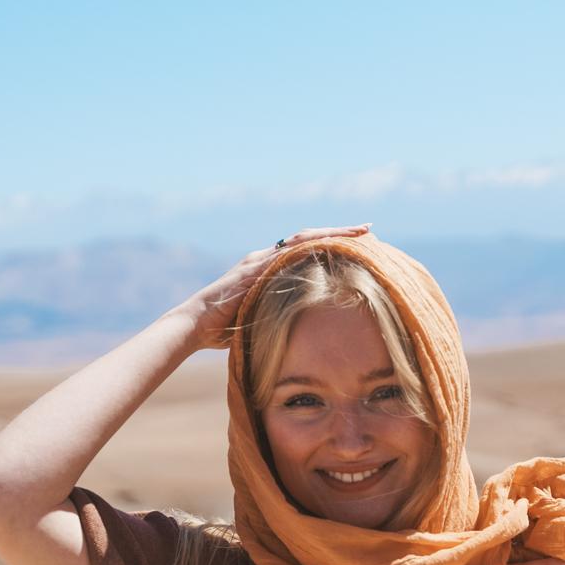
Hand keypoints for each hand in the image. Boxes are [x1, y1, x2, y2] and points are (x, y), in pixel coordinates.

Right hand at [179, 224, 371, 350]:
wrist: (195, 326)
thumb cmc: (225, 329)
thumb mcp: (261, 320)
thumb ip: (280, 318)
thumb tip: (305, 336)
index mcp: (267, 269)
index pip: (304, 250)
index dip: (331, 244)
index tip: (359, 242)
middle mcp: (264, 258)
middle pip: (308, 237)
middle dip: (339, 232)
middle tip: (369, 228)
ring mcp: (259, 260)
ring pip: (301, 239)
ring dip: (332, 234)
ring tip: (360, 231)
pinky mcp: (253, 269)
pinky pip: (286, 254)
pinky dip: (311, 247)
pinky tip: (333, 245)